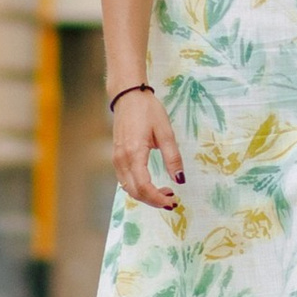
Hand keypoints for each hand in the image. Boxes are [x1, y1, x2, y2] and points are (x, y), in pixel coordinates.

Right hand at [112, 87, 185, 214]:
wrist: (128, 95)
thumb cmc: (147, 110)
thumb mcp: (165, 131)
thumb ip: (173, 157)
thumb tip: (180, 179)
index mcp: (134, 153)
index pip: (144, 187)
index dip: (158, 199)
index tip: (173, 201)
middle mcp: (122, 160)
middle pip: (135, 192)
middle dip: (153, 200)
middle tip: (171, 200)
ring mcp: (116, 159)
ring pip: (128, 188)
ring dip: (145, 196)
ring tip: (164, 192)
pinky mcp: (116, 157)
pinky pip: (124, 180)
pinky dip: (137, 188)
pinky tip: (151, 184)